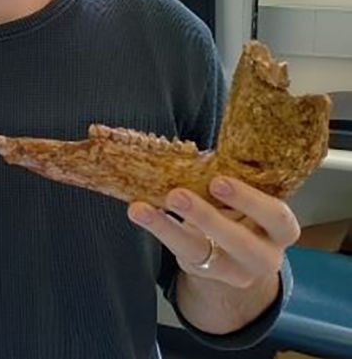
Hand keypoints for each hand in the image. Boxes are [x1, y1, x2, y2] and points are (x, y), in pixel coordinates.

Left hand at [128, 176, 298, 289]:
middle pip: (241, 243)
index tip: (218, 181)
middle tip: (177, 195)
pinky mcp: (204, 273)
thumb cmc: (241, 212)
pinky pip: (180, 254)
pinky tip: (141, 212)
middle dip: (207, 218)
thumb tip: (194, 149)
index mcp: (280, 229)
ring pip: (201, 252)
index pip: (277, 218)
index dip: (250, 200)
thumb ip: (233, 180)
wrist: (236, 254)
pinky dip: (159, 230)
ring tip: (142, 209)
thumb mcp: (247, 199)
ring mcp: (234, 270)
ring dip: (169, 229)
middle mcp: (264, 256)